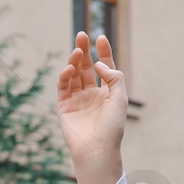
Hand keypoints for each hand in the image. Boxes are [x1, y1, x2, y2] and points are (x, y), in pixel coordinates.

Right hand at [57, 31, 126, 183]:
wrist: (98, 149)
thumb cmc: (112, 126)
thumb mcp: (120, 98)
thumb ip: (113, 77)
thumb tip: (99, 63)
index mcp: (108, 93)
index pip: (104, 68)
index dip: (103, 52)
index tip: (100, 37)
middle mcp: (92, 94)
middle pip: (86, 67)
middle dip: (84, 51)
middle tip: (82, 34)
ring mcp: (77, 100)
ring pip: (74, 75)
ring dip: (74, 61)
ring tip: (77, 51)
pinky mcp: (64, 107)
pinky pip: (63, 87)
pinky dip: (65, 76)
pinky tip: (69, 68)